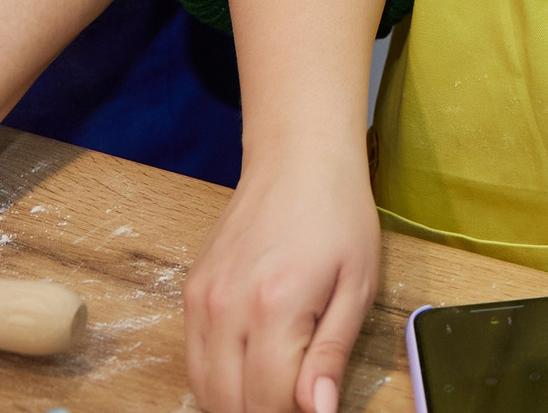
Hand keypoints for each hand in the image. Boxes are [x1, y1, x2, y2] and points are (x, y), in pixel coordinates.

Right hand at [186, 142, 379, 412]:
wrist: (296, 159)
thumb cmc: (337, 215)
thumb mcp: (356, 285)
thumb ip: (332, 354)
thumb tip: (319, 411)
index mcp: (274, 307)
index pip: (268, 403)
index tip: (316, 405)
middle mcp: (226, 308)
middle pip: (230, 404)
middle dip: (265, 411)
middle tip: (297, 398)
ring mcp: (201, 300)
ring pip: (205, 389)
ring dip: (238, 402)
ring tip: (277, 387)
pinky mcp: (191, 293)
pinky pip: (194, 360)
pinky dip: (219, 378)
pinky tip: (251, 367)